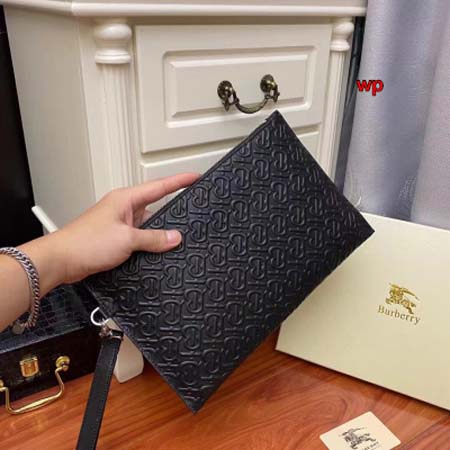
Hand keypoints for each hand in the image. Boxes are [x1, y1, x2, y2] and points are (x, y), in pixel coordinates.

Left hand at [48, 172, 198, 282]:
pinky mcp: (116, 240)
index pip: (159, 186)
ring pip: (148, 226)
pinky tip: (156, 253)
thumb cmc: (85, 242)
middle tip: (192, 212)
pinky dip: (148, 245)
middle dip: (172, 212)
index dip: (179, 181)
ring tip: (175, 240)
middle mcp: (123, 209)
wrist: (61, 261)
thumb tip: (174, 237)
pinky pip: (139, 239)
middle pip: (156, 206)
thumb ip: (153, 238)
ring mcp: (120, 225)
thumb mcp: (126, 239)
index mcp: (125, 199)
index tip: (195, 177)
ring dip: (158, 234)